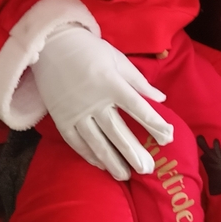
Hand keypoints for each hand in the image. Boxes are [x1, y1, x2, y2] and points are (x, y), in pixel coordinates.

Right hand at [31, 25, 172, 179]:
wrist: (51, 45)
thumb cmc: (90, 50)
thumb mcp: (118, 59)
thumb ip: (139, 82)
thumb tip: (161, 98)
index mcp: (111, 83)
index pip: (137, 108)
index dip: (154, 123)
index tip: (168, 137)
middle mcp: (94, 101)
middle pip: (118, 132)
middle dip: (134, 152)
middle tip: (148, 169)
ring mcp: (76, 112)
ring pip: (97, 142)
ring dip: (112, 161)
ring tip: (125, 176)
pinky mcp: (61, 119)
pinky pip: (77, 142)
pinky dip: (89, 155)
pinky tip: (102, 165)